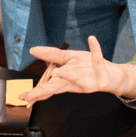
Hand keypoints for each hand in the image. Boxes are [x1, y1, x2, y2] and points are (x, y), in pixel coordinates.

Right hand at [20, 36, 135, 102]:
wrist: (112, 76)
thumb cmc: (89, 68)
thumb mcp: (69, 59)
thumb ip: (52, 55)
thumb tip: (35, 51)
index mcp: (66, 80)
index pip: (47, 86)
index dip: (34, 92)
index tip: (23, 96)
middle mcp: (75, 82)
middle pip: (56, 87)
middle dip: (42, 92)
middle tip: (30, 96)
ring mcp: (88, 79)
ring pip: (75, 76)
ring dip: (66, 74)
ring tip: (56, 72)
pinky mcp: (100, 72)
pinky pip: (97, 58)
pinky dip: (95, 49)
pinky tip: (92, 40)